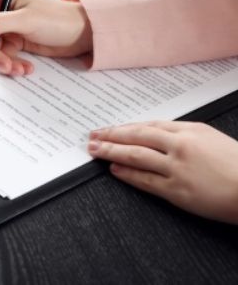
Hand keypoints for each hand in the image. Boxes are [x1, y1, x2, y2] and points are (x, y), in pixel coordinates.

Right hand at [0, 0, 92, 75]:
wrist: (82, 34)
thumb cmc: (59, 19)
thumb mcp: (25, 20)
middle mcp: (0, 11)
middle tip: (3, 63)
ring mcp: (7, 28)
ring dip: (2, 62)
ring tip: (18, 68)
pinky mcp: (15, 42)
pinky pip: (3, 57)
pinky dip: (12, 65)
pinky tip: (25, 67)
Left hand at [89, 121, 237, 223]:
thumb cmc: (236, 164)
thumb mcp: (210, 138)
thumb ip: (183, 135)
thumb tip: (154, 135)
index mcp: (189, 130)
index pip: (147, 126)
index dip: (124, 127)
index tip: (109, 128)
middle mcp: (180, 146)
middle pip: (136, 137)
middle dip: (110, 135)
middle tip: (92, 135)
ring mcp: (177, 168)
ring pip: (136, 156)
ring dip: (111, 152)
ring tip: (94, 150)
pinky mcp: (178, 191)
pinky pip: (146, 180)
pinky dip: (127, 174)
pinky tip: (114, 169)